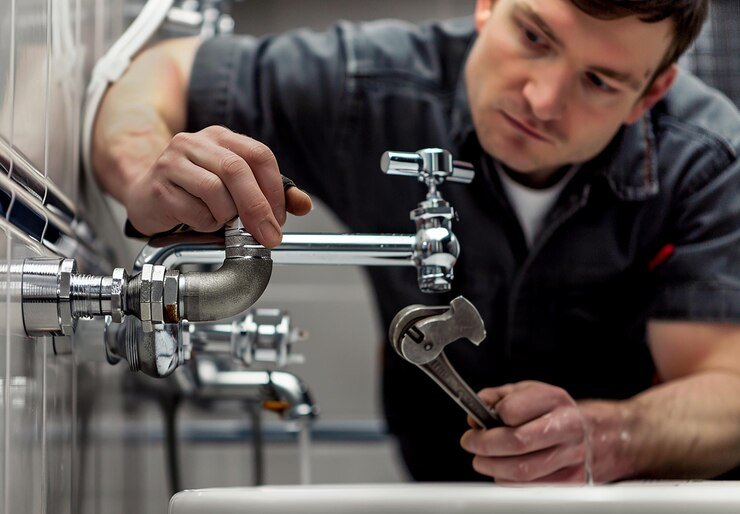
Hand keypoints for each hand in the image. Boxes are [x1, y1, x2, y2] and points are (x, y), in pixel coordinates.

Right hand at [123, 125, 311, 246]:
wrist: (143, 193)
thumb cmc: (194, 190)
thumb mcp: (235, 187)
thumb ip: (270, 194)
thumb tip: (303, 204)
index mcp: (221, 138)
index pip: (259, 155)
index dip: (275, 189)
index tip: (280, 217)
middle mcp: (196, 143)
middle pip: (237, 170)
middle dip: (258, 208)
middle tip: (268, 235)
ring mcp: (173, 161)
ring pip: (215, 191)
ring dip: (227, 216)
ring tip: (222, 222)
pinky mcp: (158, 186)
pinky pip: (193, 211)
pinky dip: (204, 224)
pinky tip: (199, 222)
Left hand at [460, 381, 591, 482]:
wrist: (604, 433)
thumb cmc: (560, 411)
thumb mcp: (532, 390)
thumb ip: (500, 395)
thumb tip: (477, 407)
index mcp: (554, 400)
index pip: (513, 410)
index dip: (491, 416)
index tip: (481, 420)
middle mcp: (566, 427)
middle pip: (517, 442)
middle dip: (484, 445)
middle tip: (471, 443)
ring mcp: (571, 456)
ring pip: (522, 471)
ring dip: (493, 467)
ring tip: (482, 460)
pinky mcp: (572, 480)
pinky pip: (531, 488)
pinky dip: (509, 482)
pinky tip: (503, 471)